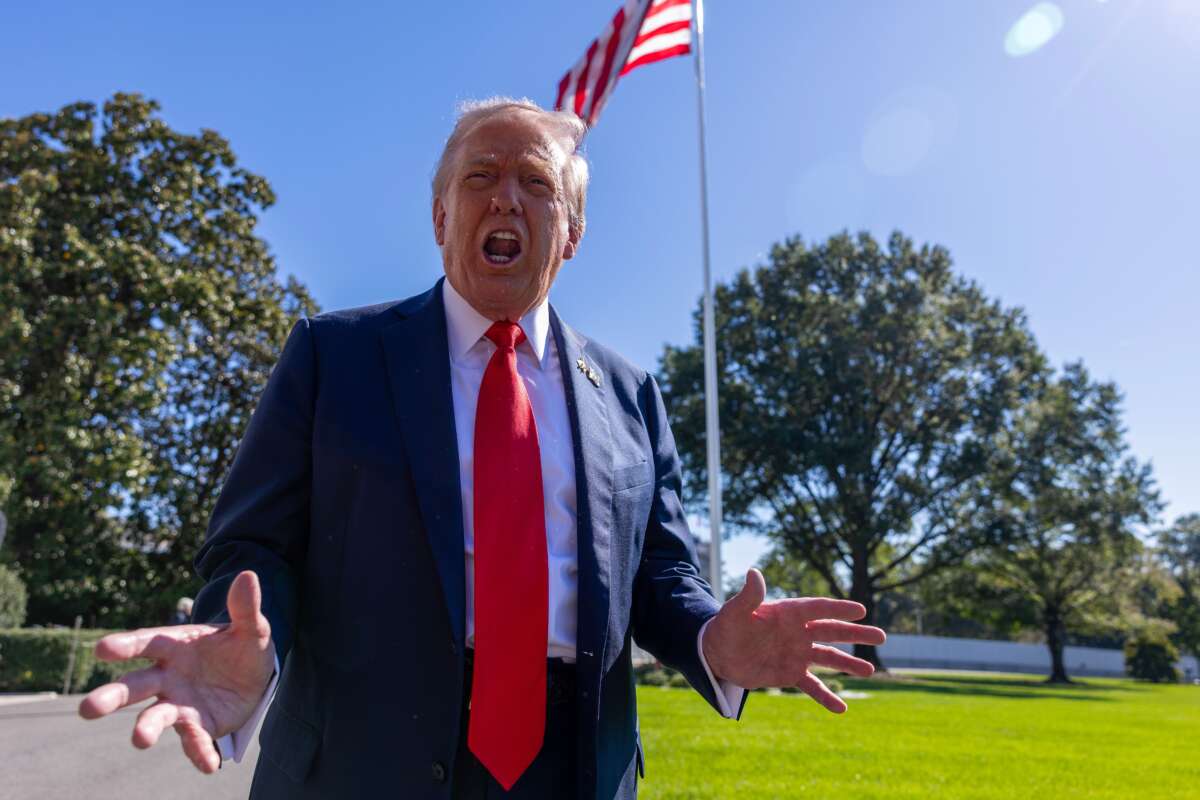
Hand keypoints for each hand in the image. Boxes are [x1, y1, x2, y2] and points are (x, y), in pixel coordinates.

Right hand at [78, 570, 274, 772]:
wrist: (256, 675)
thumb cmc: (243, 646)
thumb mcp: (252, 628)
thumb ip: (245, 607)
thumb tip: (248, 575)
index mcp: (175, 646)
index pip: (146, 643)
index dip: (125, 645)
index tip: (102, 648)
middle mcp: (169, 676)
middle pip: (136, 685)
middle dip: (112, 696)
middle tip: (87, 709)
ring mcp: (179, 703)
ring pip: (155, 716)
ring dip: (145, 728)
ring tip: (138, 740)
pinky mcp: (197, 725)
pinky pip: (194, 741)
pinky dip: (199, 753)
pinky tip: (209, 765)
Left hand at [702, 568, 885, 712]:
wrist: (717, 653)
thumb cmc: (726, 627)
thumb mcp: (735, 611)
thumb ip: (749, 595)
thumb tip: (753, 572)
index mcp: (788, 613)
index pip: (819, 609)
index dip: (839, 609)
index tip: (861, 610)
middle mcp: (798, 632)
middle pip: (832, 631)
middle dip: (856, 634)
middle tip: (881, 637)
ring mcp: (797, 653)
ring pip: (828, 658)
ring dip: (849, 664)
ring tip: (870, 670)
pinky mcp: (790, 673)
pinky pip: (813, 686)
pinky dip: (826, 696)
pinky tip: (842, 709)